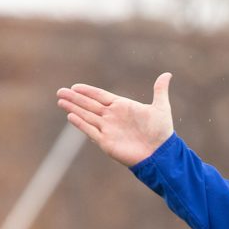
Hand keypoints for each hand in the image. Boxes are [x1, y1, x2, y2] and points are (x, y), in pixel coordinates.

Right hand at [56, 73, 173, 166]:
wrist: (160, 154)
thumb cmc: (161, 132)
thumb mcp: (161, 107)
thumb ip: (160, 90)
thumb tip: (167, 74)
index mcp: (122, 106)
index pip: (100, 96)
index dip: (87, 91)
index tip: (75, 86)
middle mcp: (112, 117)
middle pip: (89, 104)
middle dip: (75, 98)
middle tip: (60, 91)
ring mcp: (108, 129)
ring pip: (87, 116)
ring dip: (74, 109)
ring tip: (61, 101)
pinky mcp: (107, 142)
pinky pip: (91, 131)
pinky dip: (81, 124)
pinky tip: (71, 117)